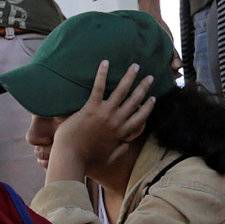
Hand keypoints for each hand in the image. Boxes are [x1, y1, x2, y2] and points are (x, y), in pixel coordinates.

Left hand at [45, 60, 155, 182]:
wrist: (71, 158)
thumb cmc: (87, 161)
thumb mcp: (108, 159)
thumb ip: (119, 152)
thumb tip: (127, 146)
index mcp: (121, 133)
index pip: (140, 118)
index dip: (148, 107)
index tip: (153, 98)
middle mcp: (116, 121)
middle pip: (135, 101)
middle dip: (144, 87)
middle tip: (150, 77)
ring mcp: (105, 114)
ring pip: (122, 92)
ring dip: (130, 77)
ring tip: (135, 66)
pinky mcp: (91, 109)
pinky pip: (98, 88)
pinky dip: (102, 74)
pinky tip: (105, 63)